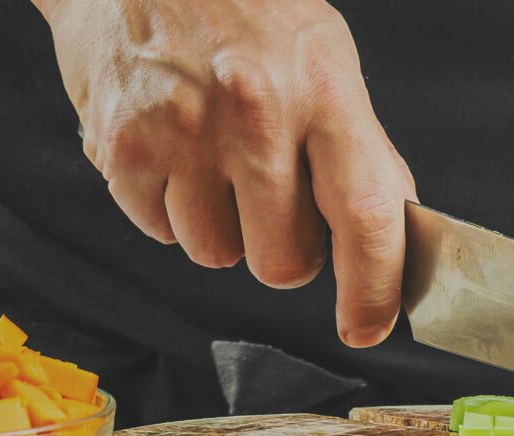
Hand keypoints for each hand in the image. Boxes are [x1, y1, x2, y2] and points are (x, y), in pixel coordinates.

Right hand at [41, 0, 415, 346]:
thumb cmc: (238, 7)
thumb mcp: (320, 55)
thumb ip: (357, 143)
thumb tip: (391, 226)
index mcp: (320, 89)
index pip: (366, 215)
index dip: (374, 288)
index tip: (369, 325)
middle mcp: (254, 114)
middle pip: (283, 261)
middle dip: (283, 250)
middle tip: (272, 200)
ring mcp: (182, 134)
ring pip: (216, 255)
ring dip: (221, 228)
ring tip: (213, 161)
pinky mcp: (122, 150)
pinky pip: (160, 232)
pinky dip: (169, 209)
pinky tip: (172, 152)